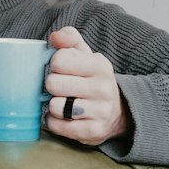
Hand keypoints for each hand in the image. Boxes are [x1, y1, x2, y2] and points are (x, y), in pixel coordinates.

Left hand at [43, 27, 131, 146]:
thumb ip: (69, 39)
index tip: (63, 70)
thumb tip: (55, 37)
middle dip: (52, 86)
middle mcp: (103, 88)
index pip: (59, 60)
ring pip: (55, 106)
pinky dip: (55, 121)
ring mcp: (100, 111)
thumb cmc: (92, 79)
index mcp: (100, 65)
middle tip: (61, 88)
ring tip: (64, 102)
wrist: (117, 111)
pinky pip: (57, 125)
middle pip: (53, 83)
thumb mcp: (86, 56)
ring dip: (54, 105)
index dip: (55, 65)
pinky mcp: (93, 131)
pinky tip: (64, 116)